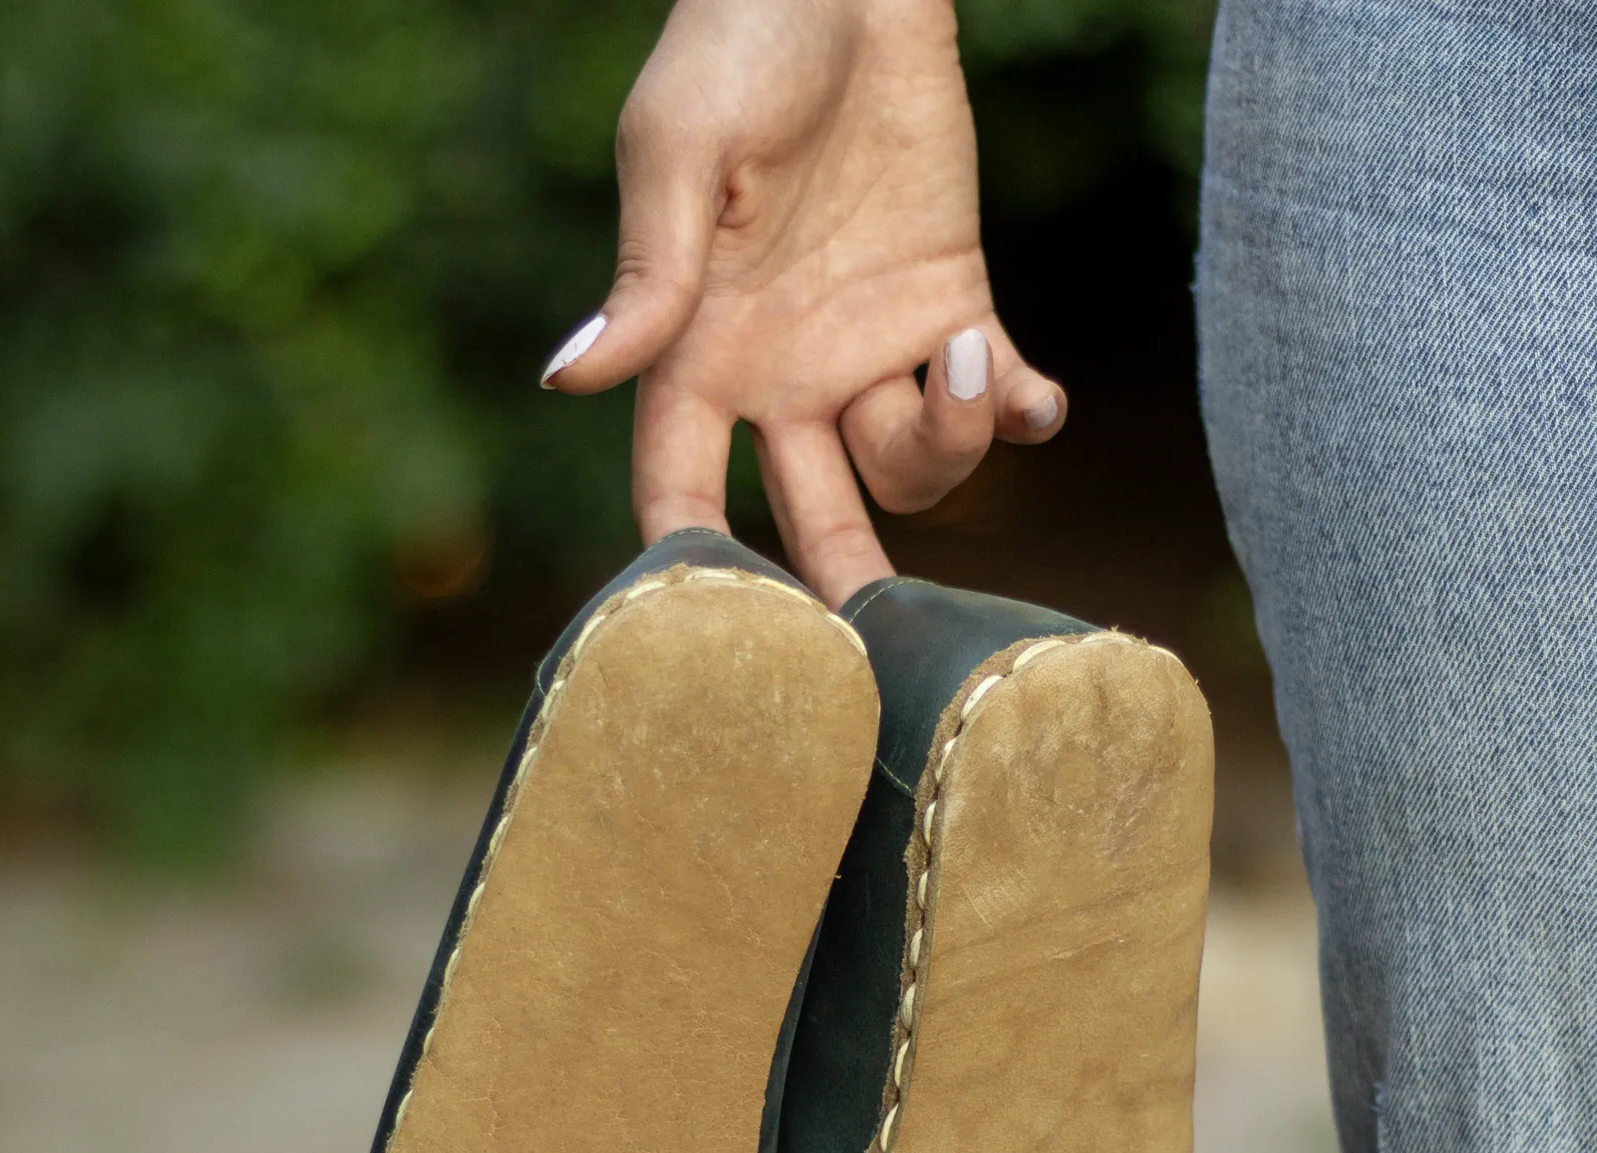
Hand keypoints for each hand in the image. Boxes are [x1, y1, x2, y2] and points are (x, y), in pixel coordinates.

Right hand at [539, 0, 1065, 606]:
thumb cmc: (739, 42)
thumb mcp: (679, 153)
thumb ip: (647, 277)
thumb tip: (565, 379)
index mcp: (702, 351)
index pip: (678, 485)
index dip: (694, 561)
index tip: (728, 629)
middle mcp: (786, 374)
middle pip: (809, 521)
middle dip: (842, 590)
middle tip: (878, 648)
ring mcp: (872, 349)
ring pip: (911, 471)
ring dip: (945, 444)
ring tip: (955, 355)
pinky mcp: (950, 304)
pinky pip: (997, 400)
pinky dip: (1021, 411)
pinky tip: (1031, 395)